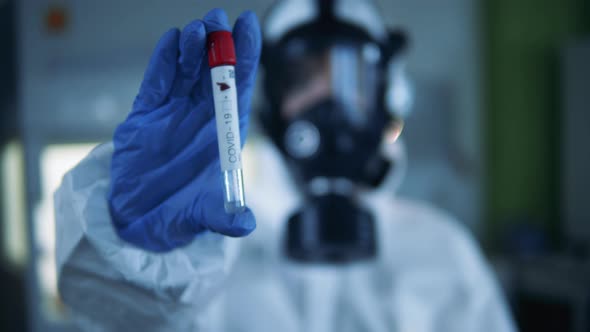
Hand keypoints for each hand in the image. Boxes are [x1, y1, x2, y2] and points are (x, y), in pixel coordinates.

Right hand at [107, 8, 259, 251]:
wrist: (139, 222)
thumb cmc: (180, 216)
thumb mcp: (204, 216)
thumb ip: (223, 217)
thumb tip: (245, 224)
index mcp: (224, 134)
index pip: (240, 89)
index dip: (246, 58)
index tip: (249, 27)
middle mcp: (203, 118)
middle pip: (216, 72)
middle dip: (220, 44)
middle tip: (219, 20)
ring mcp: (174, 113)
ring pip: (186, 71)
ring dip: (193, 49)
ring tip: (197, 32)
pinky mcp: (146, 115)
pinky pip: (157, 82)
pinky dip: (163, 62)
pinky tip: (171, 42)